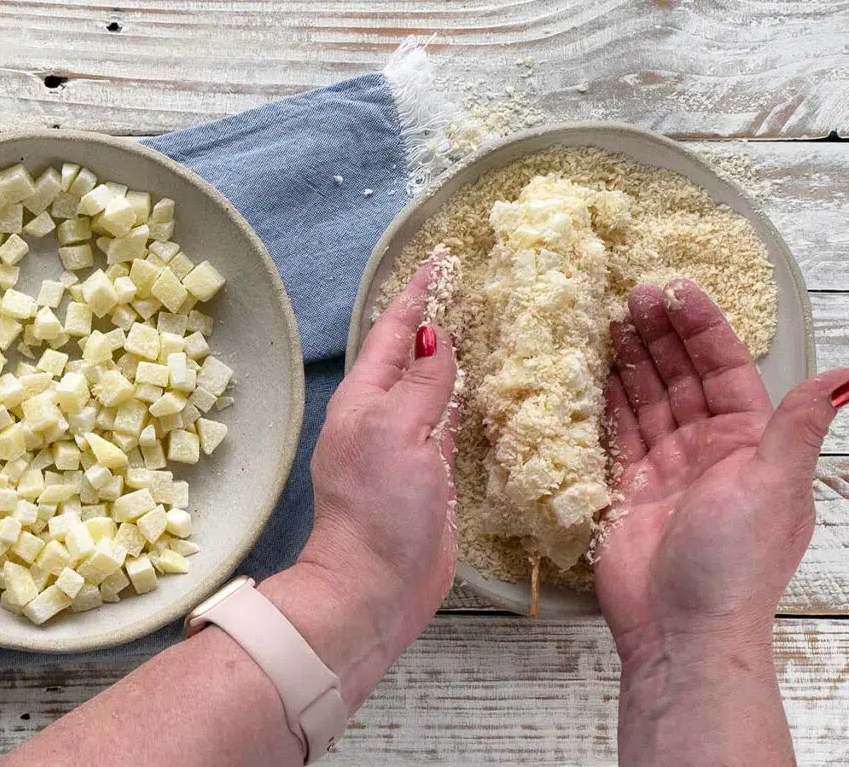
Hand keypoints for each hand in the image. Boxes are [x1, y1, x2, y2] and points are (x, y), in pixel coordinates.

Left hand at [289, 263, 456, 703]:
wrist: (374, 586)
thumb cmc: (378, 507)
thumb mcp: (397, 433)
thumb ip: (421, 386)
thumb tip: (438, 340)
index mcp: (364, 398)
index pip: (393, 333)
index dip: (416, 297)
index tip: (440, 262)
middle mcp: (382, 416)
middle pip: (411, 356)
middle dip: (436, 321)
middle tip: (468, 288)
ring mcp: (407, 447)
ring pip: (431, 389)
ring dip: (451, 359)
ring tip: (482, 326)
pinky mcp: (431, 475)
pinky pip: (448, 424)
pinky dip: (463, 401)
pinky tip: (483, 388)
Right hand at [595, 279, 848, 664]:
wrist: (680, 628)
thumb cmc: (735, 561)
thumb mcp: (775, 485)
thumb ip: (798, 425)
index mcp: (749, 444)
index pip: (725, 370)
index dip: (703, 328)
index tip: (678, 290)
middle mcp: (708, 450)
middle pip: (683, 377)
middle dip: (661, 335)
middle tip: (633, 294)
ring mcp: (665, 469)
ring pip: (647, 399)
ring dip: (631, 359)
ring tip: (609, 318)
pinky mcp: (627, 488)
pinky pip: (616, 432)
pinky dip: (605, 400)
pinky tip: (592, 369)